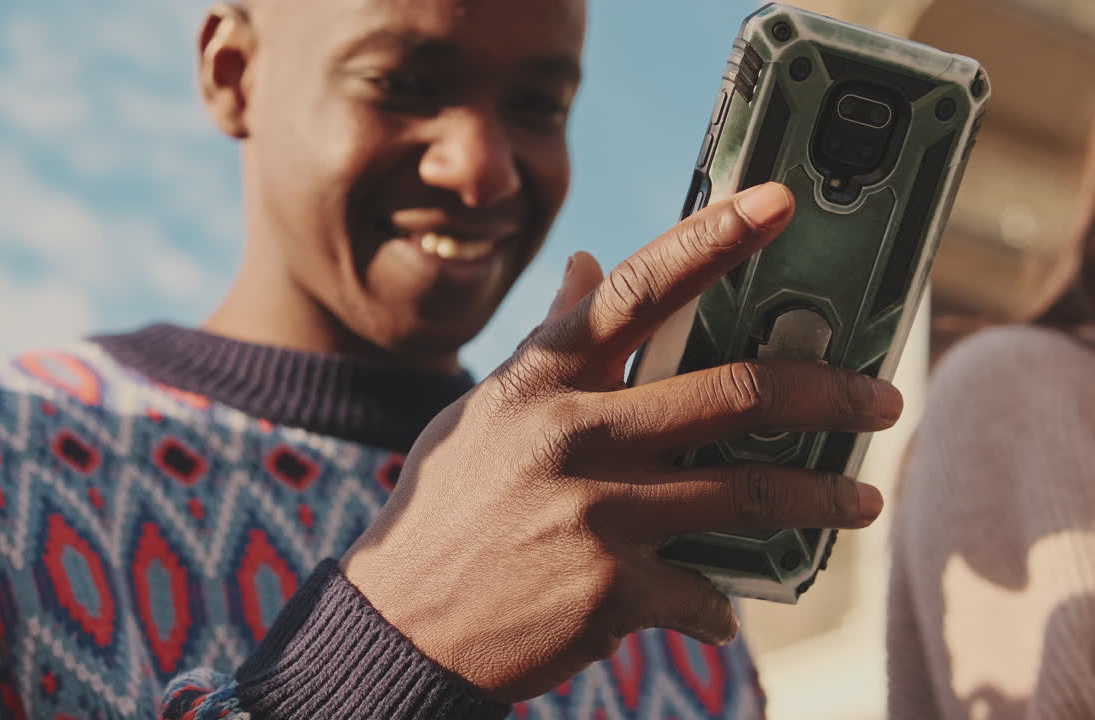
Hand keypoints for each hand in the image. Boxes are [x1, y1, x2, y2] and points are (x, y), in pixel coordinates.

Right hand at [341, 183, 899, 702]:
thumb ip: (549, 343)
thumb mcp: (486, 410)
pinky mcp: (613, 590)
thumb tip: (584, 266)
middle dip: (828, 395)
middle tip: (881, 400)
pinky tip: (718, 605)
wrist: (402, 622)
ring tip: (860, 502)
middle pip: (734, 393)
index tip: (778, 202)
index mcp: (543, 379)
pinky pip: (705, 592)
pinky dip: (720, 601)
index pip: (639, 288)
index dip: (714, 238)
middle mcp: (575, 433)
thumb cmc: (448, 506)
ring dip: (820, 497)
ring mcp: (598, 512)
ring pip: (747, 491)